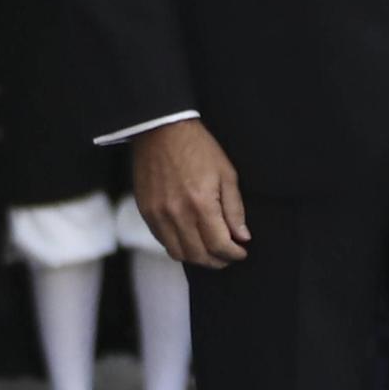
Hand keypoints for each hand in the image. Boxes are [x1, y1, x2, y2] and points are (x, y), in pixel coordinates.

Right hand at [133, 118, 250, 269]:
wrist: (161, 129)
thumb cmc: (198, 147)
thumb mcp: (226, 173)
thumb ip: (234, 208)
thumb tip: (242, 236)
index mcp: (201, 204)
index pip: (219, 245)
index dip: (234, 254)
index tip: (241, 251)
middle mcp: (178, 214)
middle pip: (199, 255)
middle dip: (218, 261)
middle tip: (227, 256)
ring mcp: (158, 214)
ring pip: (179, 254)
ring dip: (197, 257)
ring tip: (208, 250)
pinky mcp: (146, 211)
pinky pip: (162, 241)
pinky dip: (178, 246)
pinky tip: (189, 238)